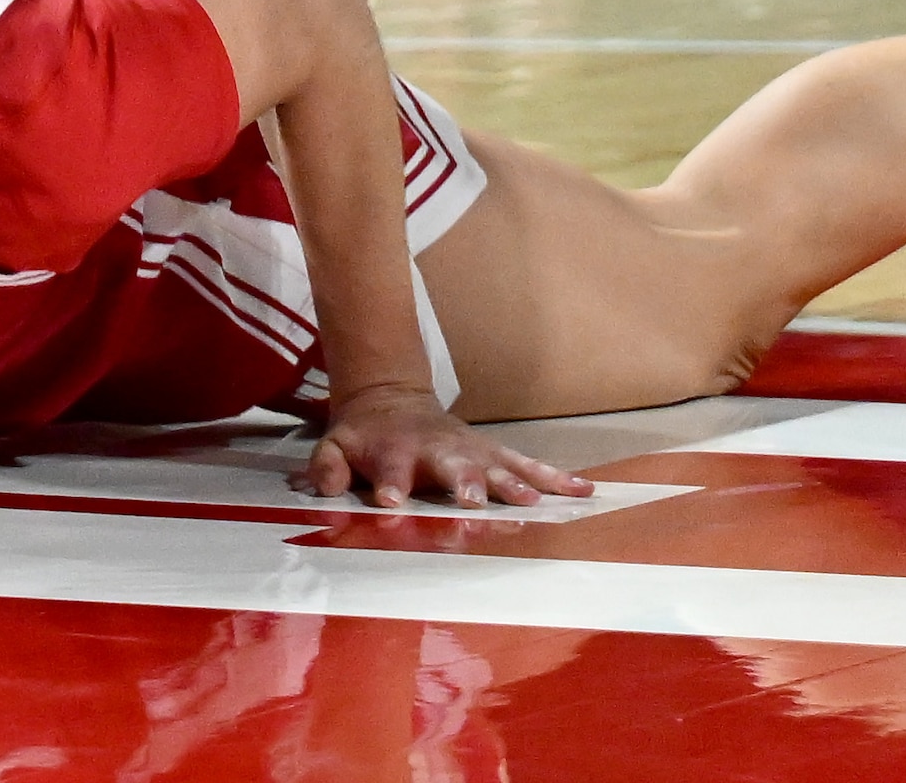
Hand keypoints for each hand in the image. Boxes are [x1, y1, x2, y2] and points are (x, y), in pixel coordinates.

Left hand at [300, 381, 588, 512]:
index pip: (390, 473)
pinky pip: (527, 464)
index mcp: (395, 454)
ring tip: (535, 504)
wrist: (390, 398)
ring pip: (496, 467)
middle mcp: (438, 452)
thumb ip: (327, 467)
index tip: (390, 504)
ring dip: (514, 486)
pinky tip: (583, 490)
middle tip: (474, 506)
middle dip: (465, 487)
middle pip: (453, 469)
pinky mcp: (493, 453)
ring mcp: (470, 451)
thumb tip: (321, 490)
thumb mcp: (333, 445)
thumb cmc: (364, 436)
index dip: (389, 488)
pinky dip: (554, 477)